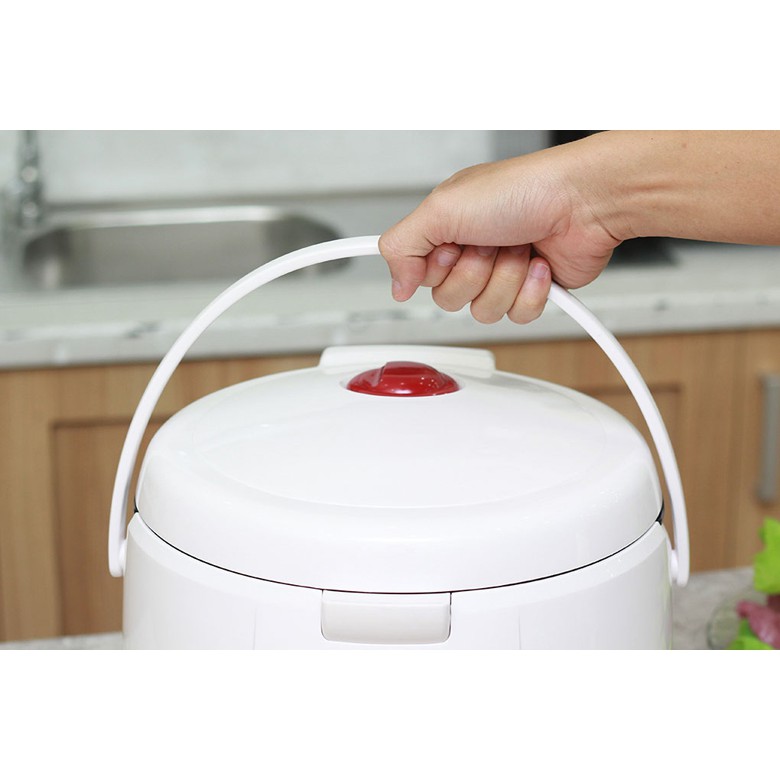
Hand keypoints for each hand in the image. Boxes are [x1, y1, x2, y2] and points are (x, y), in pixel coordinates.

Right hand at [379, 138, 624, 323]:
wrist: (584, 201)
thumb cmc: (525, 189)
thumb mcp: (442, 207)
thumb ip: (401, 245)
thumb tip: (395, 286)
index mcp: (447, 229)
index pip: (418, 274)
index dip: (432, 269)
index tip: (448, 247)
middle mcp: (472, 251)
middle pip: (449, 299)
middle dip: (473, 272)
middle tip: (490, 242)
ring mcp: (503, 274)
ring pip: (483, 312)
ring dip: (504, 279)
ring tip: (519, 247)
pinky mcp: (531, 292)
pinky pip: (516, 317)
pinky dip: (530, 291)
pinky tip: (538, 263)